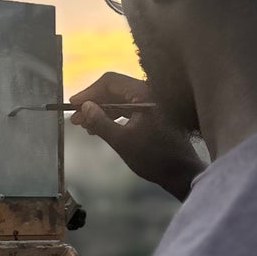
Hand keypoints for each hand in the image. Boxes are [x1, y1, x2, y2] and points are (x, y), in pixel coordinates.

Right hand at [68, 71, 202, 200]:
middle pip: (114, 89)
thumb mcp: (122, 141)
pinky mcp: (153, 114)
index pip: (110, 81)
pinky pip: (128, 109)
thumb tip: (85, 106)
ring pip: (120, 100)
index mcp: (144, 94)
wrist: (182, 173)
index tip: (74, 105)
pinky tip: (101, 129)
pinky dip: (113, 117)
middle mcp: (149, 93)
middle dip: (93, 103)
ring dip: (101, 111)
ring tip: (85, 126)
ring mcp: (152, 103)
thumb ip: (101, 122)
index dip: (89, 92)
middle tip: (76, 119)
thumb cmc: (154, 158)